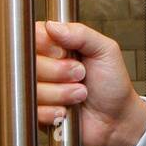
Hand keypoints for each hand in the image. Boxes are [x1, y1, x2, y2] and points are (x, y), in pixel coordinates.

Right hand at [34, 20, 145, 145]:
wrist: (117, 119)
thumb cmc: (112, 83)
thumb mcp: (105, 51)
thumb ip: (81, 34)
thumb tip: (52, 26)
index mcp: (55, 46)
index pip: (31, 37)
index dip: (46, 46)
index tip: (64, 52)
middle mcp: (42, 66)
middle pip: (28, 62)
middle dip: (59, 71)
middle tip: (81, 74)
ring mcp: (37, 90)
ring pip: (31, 87)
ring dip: (62, 93)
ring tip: (81, 94)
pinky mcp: (36, 113)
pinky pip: (33, 110)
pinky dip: (55, 111)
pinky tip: (68, 111)